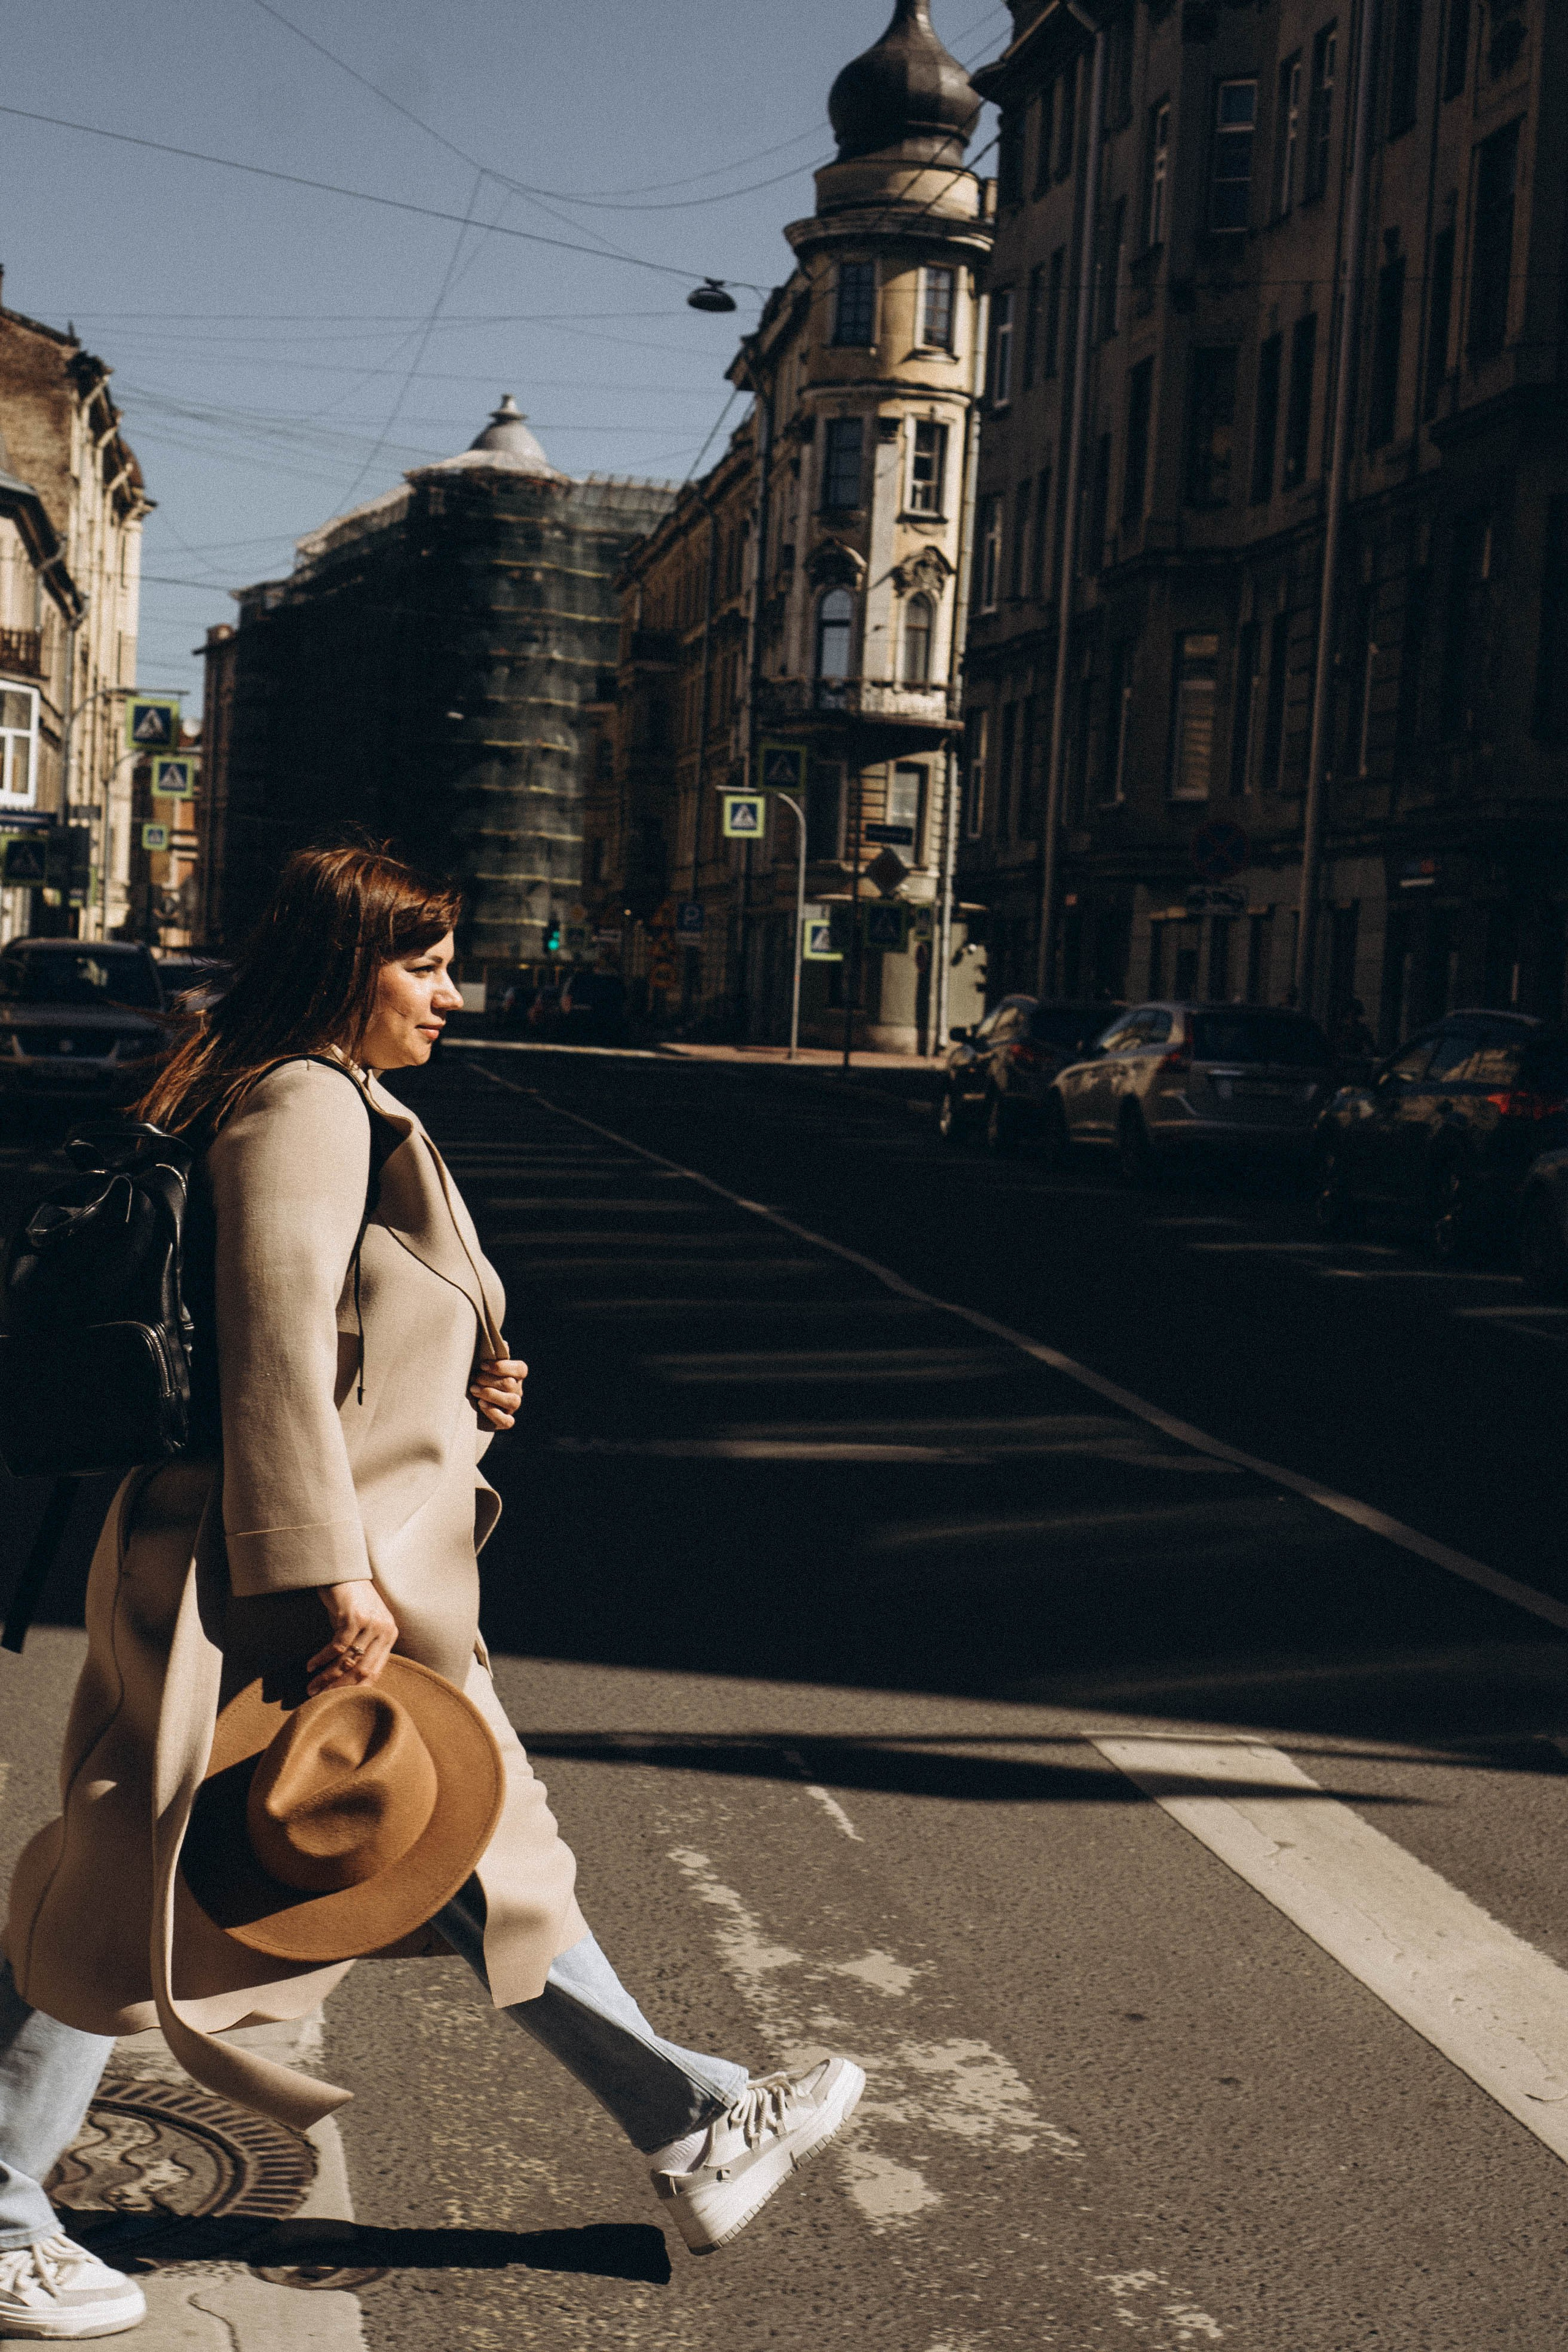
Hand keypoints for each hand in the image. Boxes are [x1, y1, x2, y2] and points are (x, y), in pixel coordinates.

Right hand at [307, 1580, 398, 1695]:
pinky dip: (321, 1659)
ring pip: (348, 1660)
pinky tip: (310, 1666)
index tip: (339, 1700)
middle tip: (321, 1698)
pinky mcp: (354, 1617)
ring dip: (327, 1677)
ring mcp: (371, 1623)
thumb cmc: (351, 1600)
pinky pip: (337, 1646)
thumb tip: (346, 1679)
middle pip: (363, 1669)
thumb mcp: (362, 1625)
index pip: (375, 1670)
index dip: (356, 1688)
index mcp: (390, 1634)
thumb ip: (361, 1647)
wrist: (343, 1570)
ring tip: (312, 1688)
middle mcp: (384, 1629)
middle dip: (340, 1687)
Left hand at [470, 1354, 526, 1430]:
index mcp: (517, 1375)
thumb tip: (504, 1344)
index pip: (520, 1369)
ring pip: (512, 1401)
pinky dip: (494, 1413)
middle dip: (489, 1380)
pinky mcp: (505, 1421)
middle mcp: (517, 1390)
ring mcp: (513, 1407)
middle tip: (474, 1378)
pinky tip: (481, 1405)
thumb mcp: (484, 1365)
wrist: (469, 1400)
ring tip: (474, 1390)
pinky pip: (507, 1421)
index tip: (482, 1365)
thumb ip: (493, 1354)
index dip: (502, 1367)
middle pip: (510, 1384)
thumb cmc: (478, 1377)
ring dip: (491, 1394)